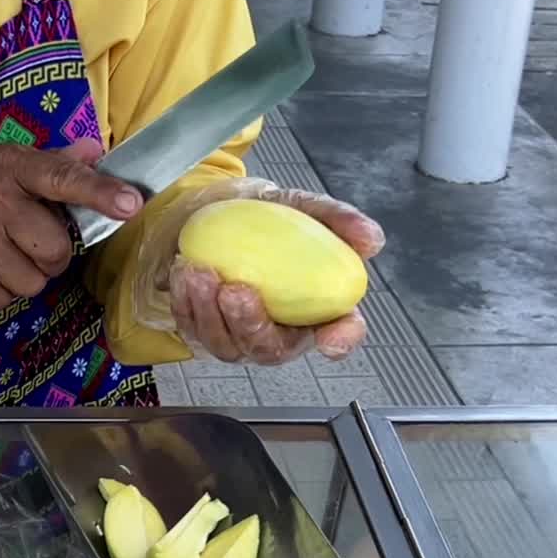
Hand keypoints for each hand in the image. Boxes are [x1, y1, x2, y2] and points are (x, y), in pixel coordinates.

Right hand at [0, 139, 139, 313]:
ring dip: (26, 275)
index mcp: (11, 168)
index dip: (100, 193)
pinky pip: (6, 299)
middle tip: (29, 241)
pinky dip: (1, 291)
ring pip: (34, 281)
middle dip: (50, 254)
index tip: (131, 203)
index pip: (62, 178)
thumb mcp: (4, 164)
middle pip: (56, 249)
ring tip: (3, 255)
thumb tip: (95, 152)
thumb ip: (53, 162)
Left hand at [150, 180, 382, 364]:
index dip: (340, 340)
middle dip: (251, 325)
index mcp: (318, 309)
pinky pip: (193, 330)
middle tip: (236, 291)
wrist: (215, 212)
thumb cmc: (266, 219)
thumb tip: (372, 240)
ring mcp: (240, 337)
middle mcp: (281, 332)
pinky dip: (186, 304)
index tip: (332, 338)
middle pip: (272, 350)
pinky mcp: (205, 332)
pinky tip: (184, 274)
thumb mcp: (301, 207)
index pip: (340, 334)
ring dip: (209, 314)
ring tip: (200, 273)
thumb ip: (336, 219)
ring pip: (227, 346)